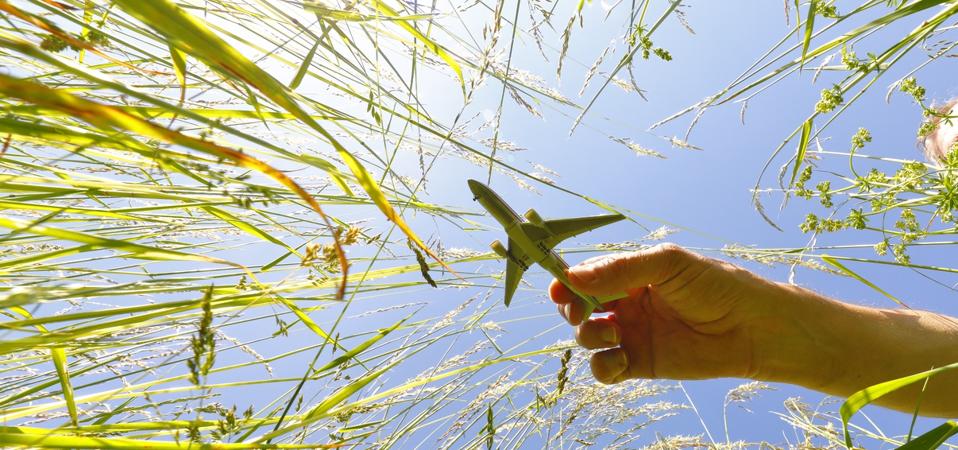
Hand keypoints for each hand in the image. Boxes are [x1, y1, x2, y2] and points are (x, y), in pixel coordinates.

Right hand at [550, 243, 796, 384]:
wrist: (753, 328)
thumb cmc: (716, 285)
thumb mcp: (666, 265)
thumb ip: (620, 270)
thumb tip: (573, 277)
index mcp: (629, 274)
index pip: (585, 276)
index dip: (567, 282)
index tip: (559, 288)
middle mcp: (625, 303)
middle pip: (578, 307)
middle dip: (571, 309)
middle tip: (580, 313)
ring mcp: (631, 334)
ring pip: (587, 338)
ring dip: (588, 336)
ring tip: (615, 332)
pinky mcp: (640, 363)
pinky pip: (605, 369)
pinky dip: (603, 366)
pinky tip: (620, 358)